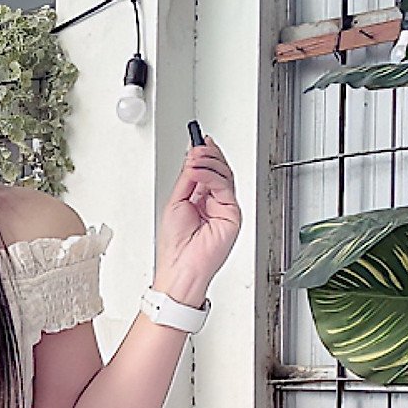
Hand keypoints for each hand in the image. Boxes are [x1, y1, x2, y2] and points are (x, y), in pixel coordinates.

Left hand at [154, 134, 241, 307]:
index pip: (206, 171)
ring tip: (194, 157)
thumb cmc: (176, 246)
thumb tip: (192, 158)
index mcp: (200, 200)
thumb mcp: (176, 203)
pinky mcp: (232, 214)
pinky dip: (210, 176)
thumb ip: (187, 180)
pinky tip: (196, 171)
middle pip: (218, 170)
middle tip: (196, 146)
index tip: (196, 139)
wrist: (182, 268)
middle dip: (207, 154)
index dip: (202, 154)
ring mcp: (224, 208)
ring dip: (208, 162)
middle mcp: (214, 203)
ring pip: (224, 175)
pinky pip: (224, 187)